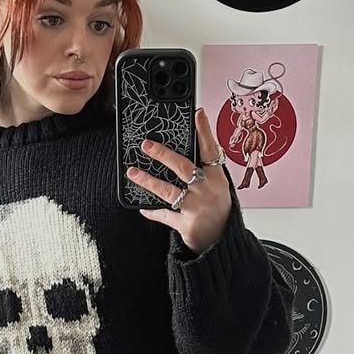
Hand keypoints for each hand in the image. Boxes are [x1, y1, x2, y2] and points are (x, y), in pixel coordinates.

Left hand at [126, 108, 230, 254]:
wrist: (221, 240)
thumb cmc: (217, 208)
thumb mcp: (217, 185)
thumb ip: (205, 166)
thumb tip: (189, 141)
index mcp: (217, 178)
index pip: (210, 150)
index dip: (204, 131)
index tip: (197, 113)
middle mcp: (208, 191)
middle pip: (184, 168)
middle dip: (163, 154)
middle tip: (145, 144)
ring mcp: (196, 208)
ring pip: (169, 191)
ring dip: (148, 180)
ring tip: (132, 172)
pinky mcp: (186, 225)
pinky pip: (164, 215)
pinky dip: (152, 210)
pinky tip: (141, 206)